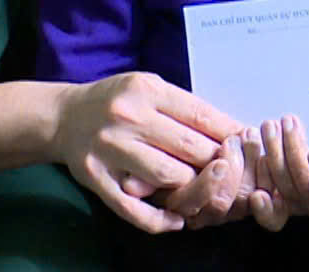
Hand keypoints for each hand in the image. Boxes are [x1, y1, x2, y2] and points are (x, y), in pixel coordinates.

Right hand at [52, 72, 242, 232]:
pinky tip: (177, 220)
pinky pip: (133, 207)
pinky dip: (159, 219)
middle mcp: (127, 118)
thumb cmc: (116, 101)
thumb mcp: (148, 88)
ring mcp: (110, 150)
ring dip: (191, 186)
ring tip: (204, 188)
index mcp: (145, 90)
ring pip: (167, 176)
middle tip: (231, 169)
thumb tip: (230, 129)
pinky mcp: (96, 177)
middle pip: (188, 147)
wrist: (62, 117)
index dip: (228, 132)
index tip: (245, 143)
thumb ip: (182, 106)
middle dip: (216, 160)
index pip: (199, 115)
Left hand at [248, 115, 308, 229]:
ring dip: (274, 156)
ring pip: (285, 188)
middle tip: (288, 121)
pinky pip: (272, 213)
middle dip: (294, 153)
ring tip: (270, 126)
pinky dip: (262, 206)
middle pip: (306, 188)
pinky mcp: (282, 202)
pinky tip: (257, 183)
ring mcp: (302, 205)